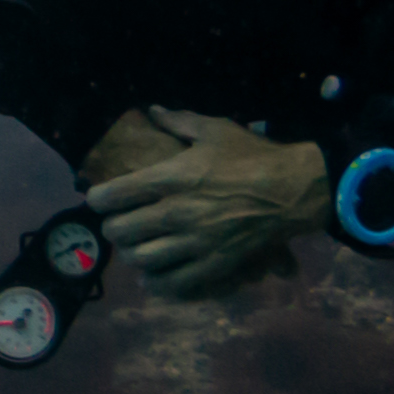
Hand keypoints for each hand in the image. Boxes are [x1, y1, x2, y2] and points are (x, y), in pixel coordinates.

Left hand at [82, 107, 331, 299]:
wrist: (294, 190)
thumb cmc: (252, 156)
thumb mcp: (213, 130)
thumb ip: (177, 121)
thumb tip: (151, 110)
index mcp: (170, 178)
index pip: (112, 194)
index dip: (98, 198)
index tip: (100, 199)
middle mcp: (176, 212)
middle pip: (121, 231)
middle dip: (113, 228)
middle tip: (119, 224)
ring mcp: (196, 242)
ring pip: (142, 259)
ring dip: (133, 254)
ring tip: (136, 248)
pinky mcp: (215, 264)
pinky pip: (175, 283)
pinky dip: (158, 283)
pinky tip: (153, 278)